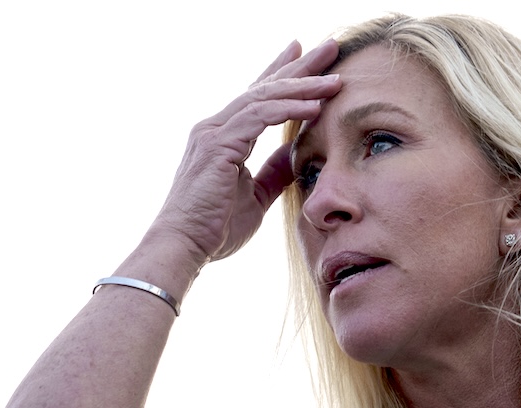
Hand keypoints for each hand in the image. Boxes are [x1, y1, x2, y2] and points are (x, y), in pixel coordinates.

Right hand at [153, 39, 341, 262]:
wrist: (185, 247)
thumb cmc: (215, 228)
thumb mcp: (256, 196)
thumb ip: (274, 172)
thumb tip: (294, 154)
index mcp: (224, 136)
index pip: (259, 97)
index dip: (283, 73)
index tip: (306, 54)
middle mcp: (216, 127)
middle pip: (264, 86)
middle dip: (300, 66)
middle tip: (330, 46)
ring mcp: (214, 133)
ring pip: (265, 96)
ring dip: (303, 85)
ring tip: (335, 78)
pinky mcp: (218, 145)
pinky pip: (260, 117)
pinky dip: (289, 109)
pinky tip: (315, 105)